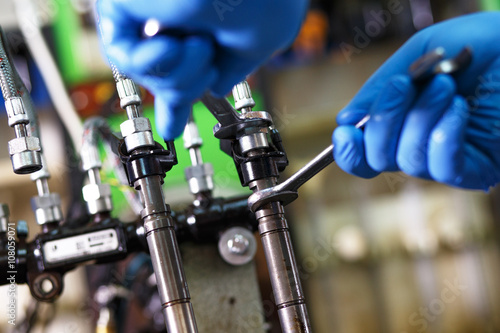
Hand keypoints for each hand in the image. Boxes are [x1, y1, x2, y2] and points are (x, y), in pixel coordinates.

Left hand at [96, 0, 306, 139]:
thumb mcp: (257, 45)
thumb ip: (231, 68)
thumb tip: (217, 85)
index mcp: (206, 22)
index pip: (185, 68)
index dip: (178, 100)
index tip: (173, 125)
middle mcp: (176, 15)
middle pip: (165, 79)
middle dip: (185, 89)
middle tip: (206, 76)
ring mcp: (150, 11)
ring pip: (147, 74)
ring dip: (179, 75)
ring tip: (201, 46)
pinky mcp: (123, 4)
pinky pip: (126, 58)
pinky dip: (158, 62)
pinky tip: (179, 43)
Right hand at [332, 12, 499, 189]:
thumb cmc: (473, 46)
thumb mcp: (416, 56)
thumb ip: (378, 87)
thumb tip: (345, 121)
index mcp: (398, 125)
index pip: (363, 154)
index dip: (349, 149)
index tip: (346, 128)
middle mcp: (416, 146)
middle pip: (377, 158)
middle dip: (385, 120)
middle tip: (405, 84)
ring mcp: (444, 159)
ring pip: (408, 160)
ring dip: (421, 119)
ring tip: (444, 84)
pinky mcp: (474, 168)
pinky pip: (443, 167)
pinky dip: (444, 135)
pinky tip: (458, 107)